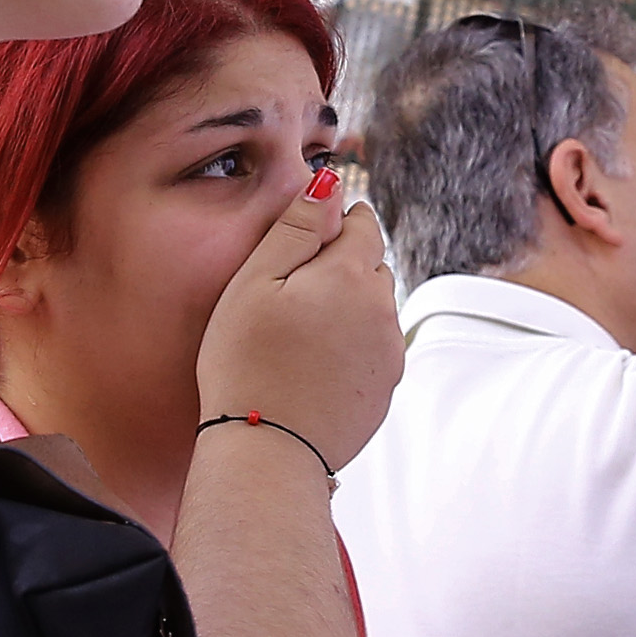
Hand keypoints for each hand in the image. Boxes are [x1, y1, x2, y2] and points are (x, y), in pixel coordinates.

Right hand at [194, 183, 403, 473]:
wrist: (267, 451)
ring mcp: (389, 354)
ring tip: (298, 332)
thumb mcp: (255, 283)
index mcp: (354, 276)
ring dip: (347, 306)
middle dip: (340, 266)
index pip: (363, 223)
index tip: (302, 244)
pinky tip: (311, 363)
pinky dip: (350, 346)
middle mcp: (384, 311)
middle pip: (372, 265)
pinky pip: (372, 349)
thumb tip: (329, 185)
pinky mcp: (385, 390)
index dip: (332, 224)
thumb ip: (297, 227)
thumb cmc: (246, 364)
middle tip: (290, 292)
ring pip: (374, 308)